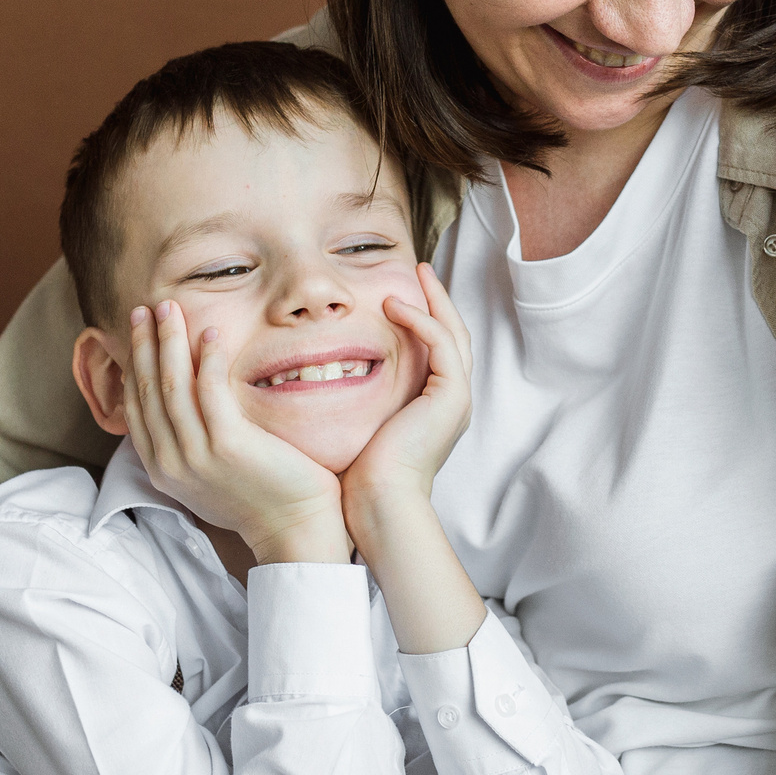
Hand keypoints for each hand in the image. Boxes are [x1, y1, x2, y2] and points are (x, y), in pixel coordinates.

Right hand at [124, 299, 350, 564]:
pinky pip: (209, 390)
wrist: (294, 529)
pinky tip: (211, 330)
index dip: (134, 364)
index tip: (138, 331)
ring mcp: (196, 455)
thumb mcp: (210, 473)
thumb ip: (192, 443)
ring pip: (171, 385)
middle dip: (144, 344)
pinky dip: (206, 358)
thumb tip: (186, 408)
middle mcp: (171, 462)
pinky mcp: (228, 445)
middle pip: (148, 390)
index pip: (137, 406)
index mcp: (163, 468)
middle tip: (147, 308)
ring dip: (169, 341)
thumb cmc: (260, 498)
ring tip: (171, 308)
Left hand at [342, 265, 473, 508]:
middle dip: (439, 299)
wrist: (379, 505)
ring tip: (417, 274)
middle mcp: (453, 400)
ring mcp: (457, 398)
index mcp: (435, 406)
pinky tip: (395, 306)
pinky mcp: (452, 398)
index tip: (402, 291)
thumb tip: (318, 372)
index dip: (425, 316)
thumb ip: (355, 395)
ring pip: (454, 333)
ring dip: (435, 300)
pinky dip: (422, 321)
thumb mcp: (358, 423)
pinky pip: (442, 345)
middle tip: (420, 269)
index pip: (438, 349)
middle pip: (454, 334)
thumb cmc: (360, 474)